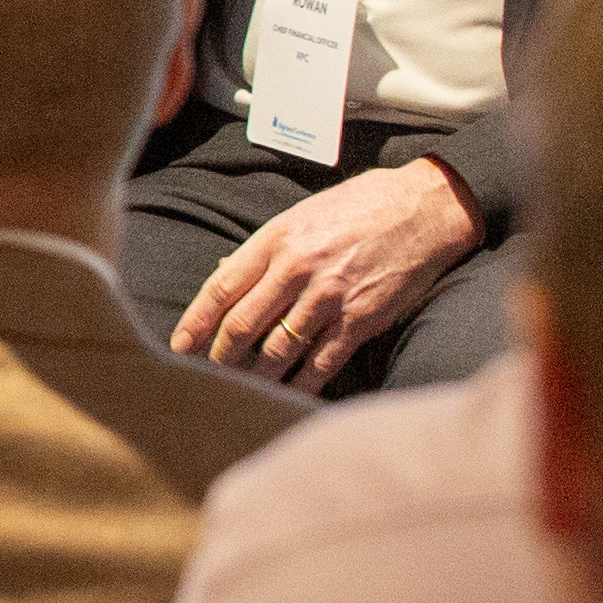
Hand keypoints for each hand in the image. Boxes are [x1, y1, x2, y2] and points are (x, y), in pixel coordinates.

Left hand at [176, 159, 479, 389]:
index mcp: (277, 239)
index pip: (222, 287)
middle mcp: (298, 268)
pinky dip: (303, 382)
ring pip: (279, 348)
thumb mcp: (301, 215)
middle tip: (206, 376)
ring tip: (241, 391)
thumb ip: (265, 248)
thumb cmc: (358, 207)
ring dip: (257, 375)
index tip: (179, 346)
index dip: (196, 321)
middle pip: (244, 323)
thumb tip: (224, 271)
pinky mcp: (362, 319)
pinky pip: (323, 361)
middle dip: (220, 356)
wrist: (424, 208)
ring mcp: (330, 296)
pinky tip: (289, 394)